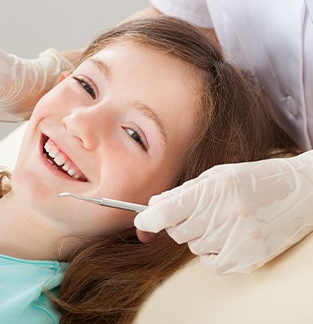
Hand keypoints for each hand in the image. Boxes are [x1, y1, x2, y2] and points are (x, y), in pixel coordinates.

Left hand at [135, 150, 312, 273]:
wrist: (301, 193)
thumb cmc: (255, 179)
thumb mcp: (217, 176)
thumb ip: (184, 192)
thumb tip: (153, 205)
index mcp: (215, 189)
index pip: (166, 212)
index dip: (147, 219)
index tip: (142, 221)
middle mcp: (225, 215)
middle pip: (177, 232)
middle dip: (177, 223)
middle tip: (195, 212)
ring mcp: (238, 239)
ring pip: (193, 246)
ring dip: (198, 235)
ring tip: (221, 220)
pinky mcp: (248, 258)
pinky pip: (210, 263)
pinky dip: (211, 252)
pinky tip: (227, 236)